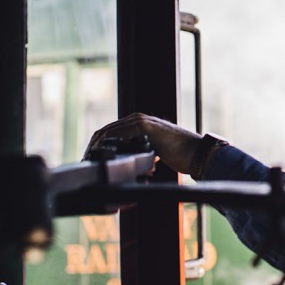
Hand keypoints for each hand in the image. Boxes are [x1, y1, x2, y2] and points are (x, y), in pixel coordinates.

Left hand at [84, 113, 201, 173]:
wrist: (197, 154)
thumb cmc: (180, 155)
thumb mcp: (155, 152)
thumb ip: (142, 152)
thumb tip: (128, 166)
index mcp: (138, 123)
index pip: (110, 132)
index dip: (97, 145)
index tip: (91, 160)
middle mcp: (137, 118)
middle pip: (105, 131)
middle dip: (93, 148)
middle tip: (87, 163)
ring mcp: (141, 121)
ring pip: (109, 132)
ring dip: (96, 148)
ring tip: (92, 162)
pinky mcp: (145, 126)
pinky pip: (119, 135)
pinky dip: (108, 147)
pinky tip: (105, 159)